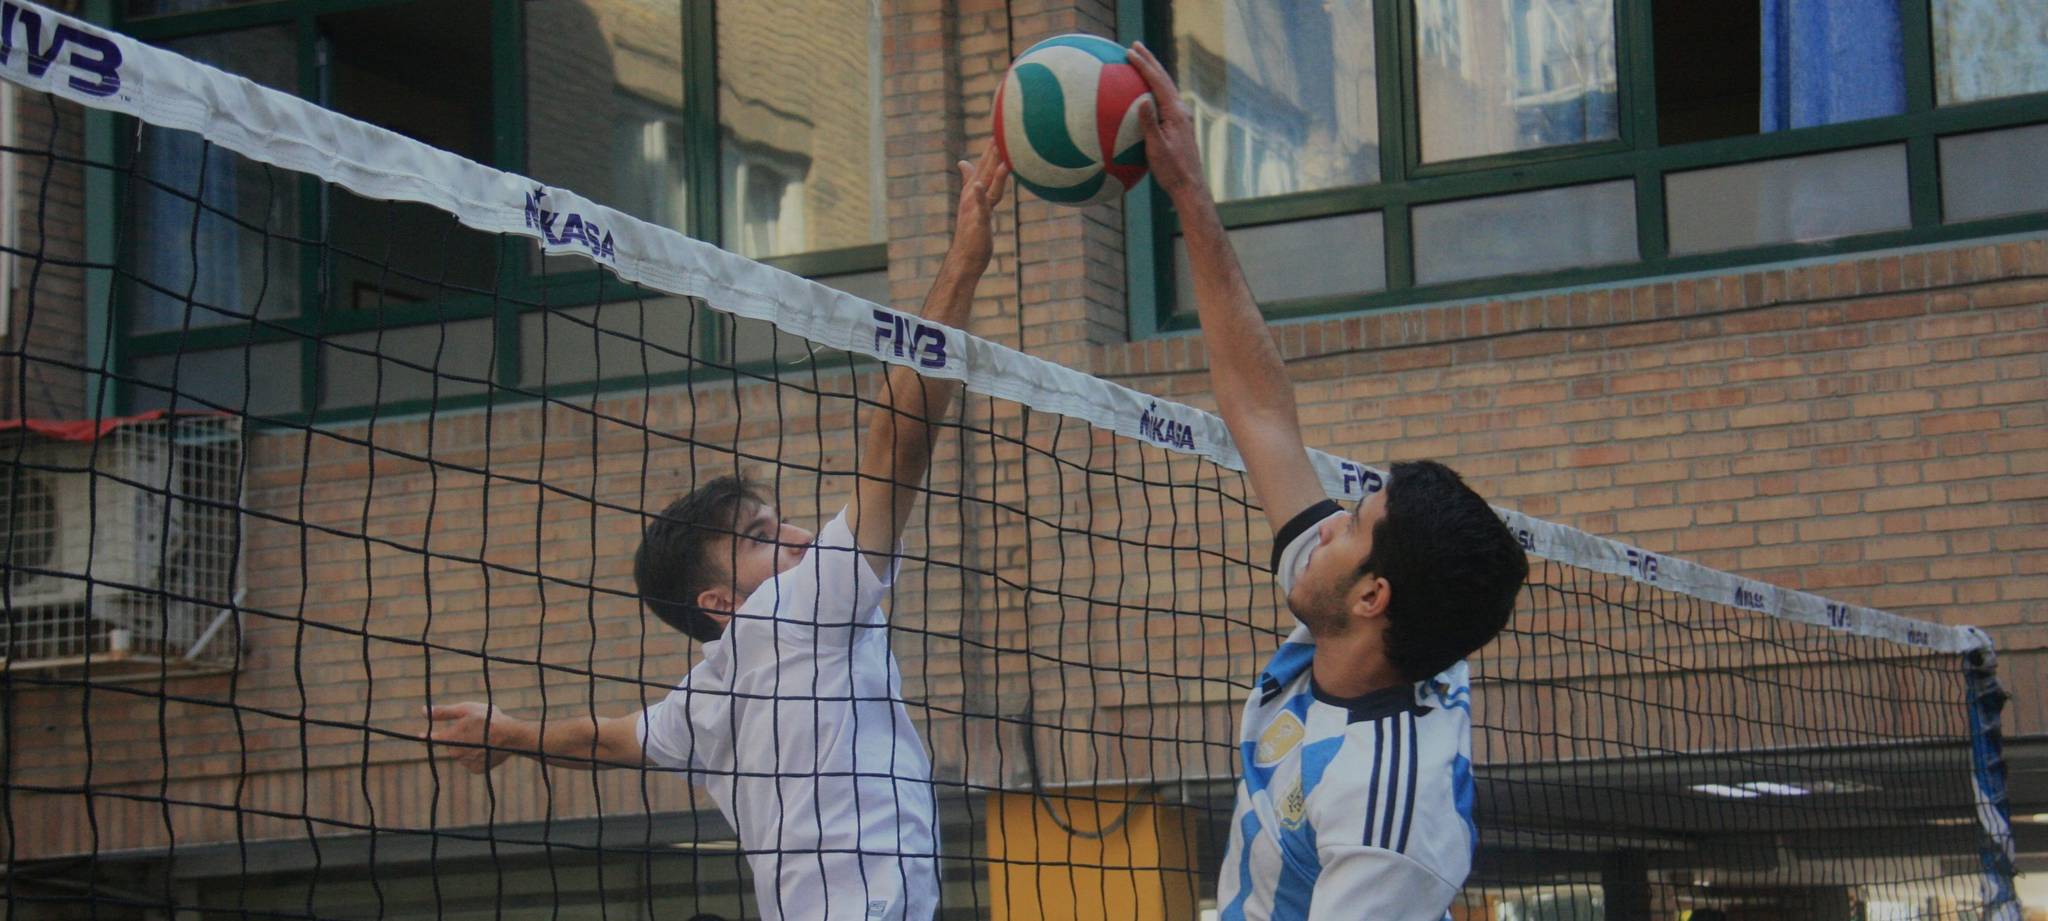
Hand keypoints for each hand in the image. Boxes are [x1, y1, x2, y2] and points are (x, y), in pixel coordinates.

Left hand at [424, 702, 523, 773]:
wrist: (512, 737)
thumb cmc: (488, 720)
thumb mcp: (466, 709)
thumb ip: (443, 712)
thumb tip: (422, 712)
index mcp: (449, 739)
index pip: (432, 739)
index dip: (426, 736)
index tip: (421, 736)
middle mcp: (454, 754)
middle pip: (451, 745)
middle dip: (458, 738)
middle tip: (473, 728)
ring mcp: (466, 763)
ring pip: (462, 753)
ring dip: (468, 746)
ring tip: (484, 736)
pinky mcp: (477, 769)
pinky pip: (472, 762)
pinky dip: (477, 755)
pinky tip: (487, 747)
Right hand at [944, 144, 1009, 276]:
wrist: (965, 257)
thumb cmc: (972, 233)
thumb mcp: (973, 206)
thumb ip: (971, 184)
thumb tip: (963, 164)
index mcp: (974, 193)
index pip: (983, 167)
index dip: (990, 150)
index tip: (998, 131)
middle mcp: (973, 197)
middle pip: (985, 171)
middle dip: (992, 153)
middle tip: (999, 132)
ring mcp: (975, 208)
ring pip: (986, 185)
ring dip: (992, 168)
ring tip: (999, 153)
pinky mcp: (978, 221)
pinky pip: (980, 206)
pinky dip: (979, 195)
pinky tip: (979, 185)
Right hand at [1126, 41, 1206, 202]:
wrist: (1190, 185)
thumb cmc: (1172, 169)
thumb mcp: (1157, 148)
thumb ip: (1150, 124)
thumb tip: (1142, 101)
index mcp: (1175, 113)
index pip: (1158, 82)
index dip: (1144, 66)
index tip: (1130, 53)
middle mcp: (1180, 110)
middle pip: (1164, 79)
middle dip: (1150, 60)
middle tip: (1135, 45)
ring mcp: (1181, 117)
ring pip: (1166, 87)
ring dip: (1153, 72)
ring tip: (1141, 60)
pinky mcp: (1178, 125)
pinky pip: (1164, 99)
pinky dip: (1154, 88)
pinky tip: (1145, 91)